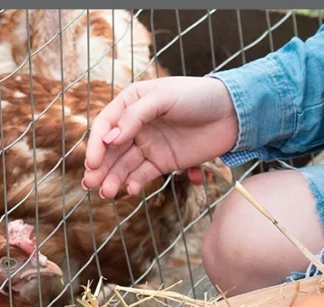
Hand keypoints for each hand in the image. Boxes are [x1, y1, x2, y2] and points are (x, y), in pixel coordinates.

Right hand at [82, 76, 238, 198]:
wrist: (233, 113)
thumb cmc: (197, 96)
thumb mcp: (163, 98)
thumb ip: (134, 117)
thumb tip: (110, 138)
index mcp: (131, 103)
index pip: (105, 125)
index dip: (97, 144)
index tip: (93, 162)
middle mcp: (136, 125)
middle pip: (111, 149)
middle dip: (100, 167)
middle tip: (90, 184)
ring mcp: (149, 144)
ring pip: (124, 165)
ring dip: (113, 179)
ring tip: (106, 193)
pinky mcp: (164, 161)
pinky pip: (143, 175)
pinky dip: (135, 183)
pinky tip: (131, 190)